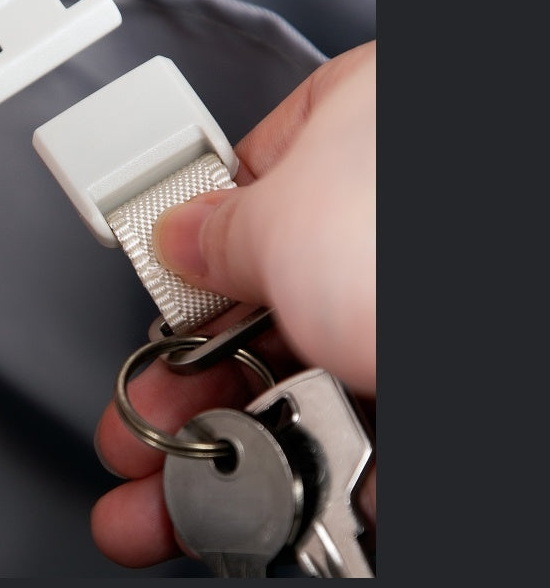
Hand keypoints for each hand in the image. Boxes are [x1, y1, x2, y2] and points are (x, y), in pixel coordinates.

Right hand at [91, 41, 375, 566]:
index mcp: (354, 136)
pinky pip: (353, 445)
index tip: (155, 314)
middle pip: (259, 311)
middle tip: (140, 432)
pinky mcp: (427, 403)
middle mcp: (384, 227)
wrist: (526, 349)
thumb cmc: (416, 232)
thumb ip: (218, 224)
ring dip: (218, 456)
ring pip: (296, 390)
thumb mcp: (283, 215)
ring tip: (167, 506)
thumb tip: (179, 231)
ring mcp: (405, 317)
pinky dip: (301, 487)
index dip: (187, 259)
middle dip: (180, 384)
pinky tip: (259, 514)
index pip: (247, 193)